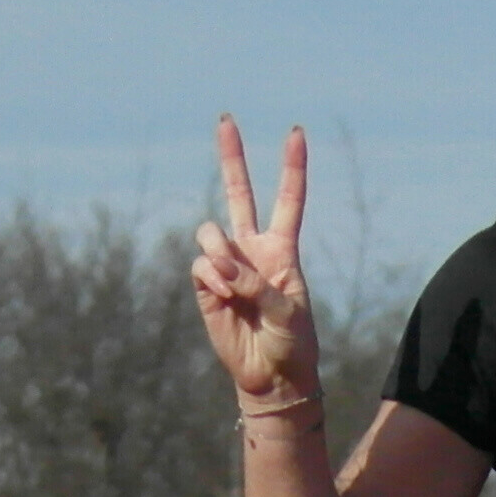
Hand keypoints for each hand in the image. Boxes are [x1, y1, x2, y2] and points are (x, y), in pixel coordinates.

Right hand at [194, 118, 319, 411]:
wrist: (270, 377)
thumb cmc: (290, 344)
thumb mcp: (286, 314)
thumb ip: (255, 284)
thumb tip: (218, 263)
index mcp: (283, 250)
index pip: (288, 200)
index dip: (291, 167)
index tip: (295, 132)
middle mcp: (252, 250)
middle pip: (241, 194)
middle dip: (233, 156)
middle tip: (226, 119)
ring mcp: (226, 265)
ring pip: (210, 235)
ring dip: (219, 255)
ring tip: (233, 286)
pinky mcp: (205, 284)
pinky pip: (200, 266)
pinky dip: (210, 279)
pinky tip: (222, 298)